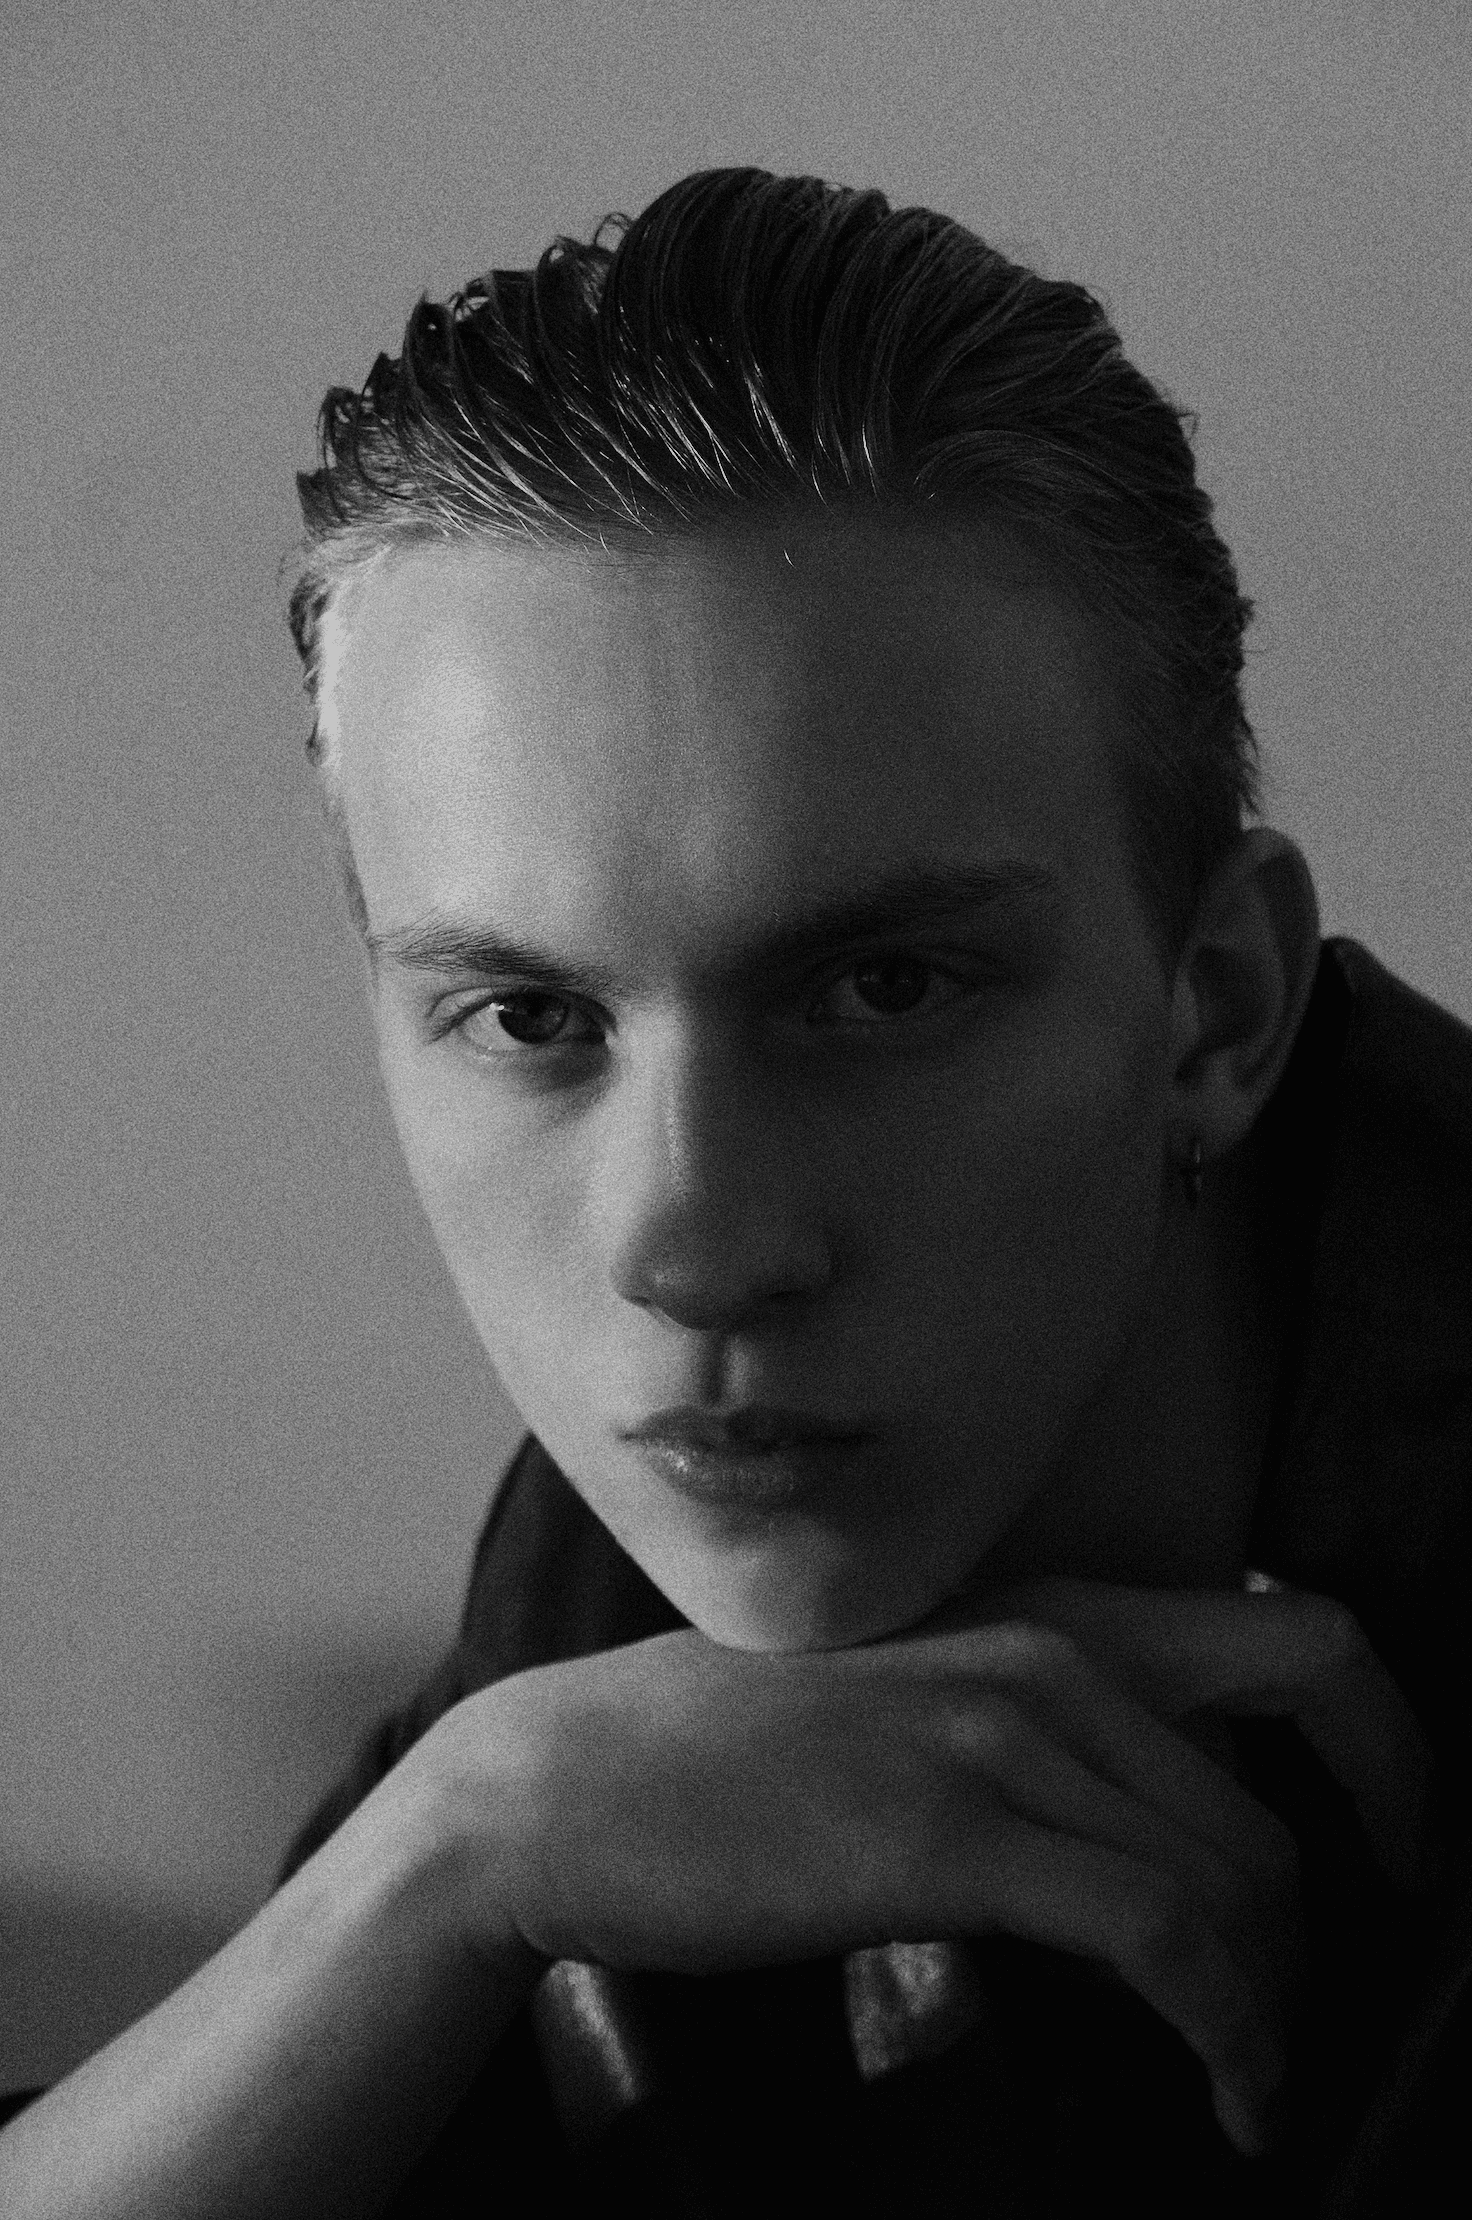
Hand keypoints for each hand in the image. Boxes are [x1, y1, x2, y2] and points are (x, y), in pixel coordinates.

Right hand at [418, 1607, 1306, 2154]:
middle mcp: (1048, 1647)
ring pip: (1241, 1873)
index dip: (1388, 1749)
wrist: (565, 1783)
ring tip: (1251, 2077)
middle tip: (1315, 2001)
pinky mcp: (950, 1829)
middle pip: (1287, 1786)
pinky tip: (1225, 2095)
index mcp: (1048, 1607)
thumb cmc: (732, 1760)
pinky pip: (1165, 1937)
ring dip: (1277, 1999)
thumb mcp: (912, 1702)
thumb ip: (1039, 1733)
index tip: (1399, 1851)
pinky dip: (1228, 2028)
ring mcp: (998, 1731)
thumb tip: (1155, 1830)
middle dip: (1338, 1907)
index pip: (1301, 1634)